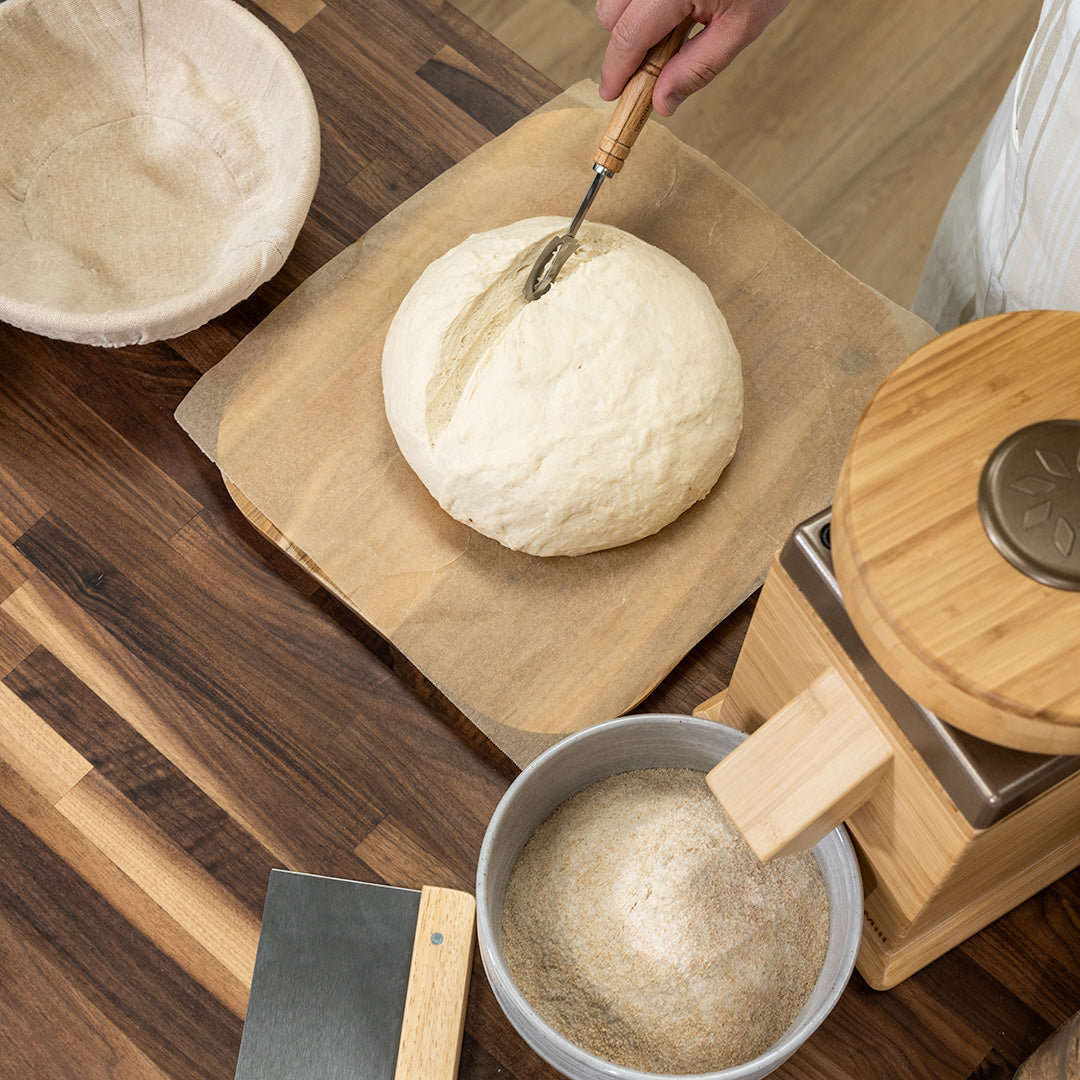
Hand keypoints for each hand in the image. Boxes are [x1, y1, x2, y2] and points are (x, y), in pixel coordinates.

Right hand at [596, 0, 791, 115]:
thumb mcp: (740, 29)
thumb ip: (698, 67)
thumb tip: (662, 101)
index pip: (628, 37)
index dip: (616, 71)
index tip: (611, 93)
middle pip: (609, 16)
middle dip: (626, 43)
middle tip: (658, 56)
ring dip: (631, 19)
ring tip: (671, 24)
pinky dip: (641, 3)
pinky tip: (669, 7)